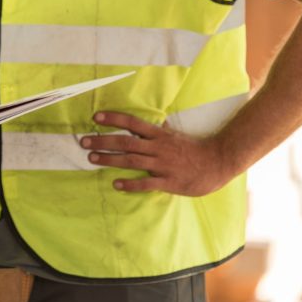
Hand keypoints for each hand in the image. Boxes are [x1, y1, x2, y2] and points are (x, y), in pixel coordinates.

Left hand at [80, 112, 237, 196]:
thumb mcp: (175, 135)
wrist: (218, 163)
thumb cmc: (194, 149)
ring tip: (92, 158)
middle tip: (84, 141)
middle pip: (126, 142)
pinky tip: (116, 184)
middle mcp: (158, 147)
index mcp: (159, 135)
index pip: (133, 123)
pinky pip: (146, 183)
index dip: (114, 119)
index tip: (96, 117)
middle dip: (103, 141)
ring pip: (132, 161)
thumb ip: (159, 131)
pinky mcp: (169, 181)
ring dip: (110, 160)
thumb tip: (147, 123)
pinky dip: (130, 184)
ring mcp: (163, 165)